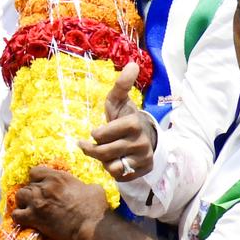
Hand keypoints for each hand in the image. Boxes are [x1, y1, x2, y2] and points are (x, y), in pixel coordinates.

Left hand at [10, 166, 108, 239]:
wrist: (89, 227)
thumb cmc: (95, 208)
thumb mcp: (92, 188)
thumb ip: (81, 184)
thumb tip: (82, 188)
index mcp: (58, 177)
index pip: (35, 171)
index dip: (37, 179)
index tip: (41, 186)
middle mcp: (44, 187)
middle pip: (28, 185)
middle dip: (32, 193)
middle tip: (39, 201)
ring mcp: (37, 202)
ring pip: (19, 196)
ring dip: (23, 202)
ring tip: (29, 208)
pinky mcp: (33, 217)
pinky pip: (16, 214)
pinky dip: (19, 216)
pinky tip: (25, 219)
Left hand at [78, 63, 156, 181]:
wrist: (145, 138)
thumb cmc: (124, 119)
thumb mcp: (119, 102)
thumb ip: (121, 86)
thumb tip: (132, 64)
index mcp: (133, 123)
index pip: (100, 135)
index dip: (96, 134)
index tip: (97, 132)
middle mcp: (140, 142)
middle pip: (102, 152)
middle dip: (94, 149)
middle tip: (94, 145)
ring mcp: (142, 158)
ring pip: (110, 165)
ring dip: (104, 160)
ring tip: (107, 152)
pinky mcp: (141, 170)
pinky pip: (118, 175)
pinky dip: (113, 169)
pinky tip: (116, 161)